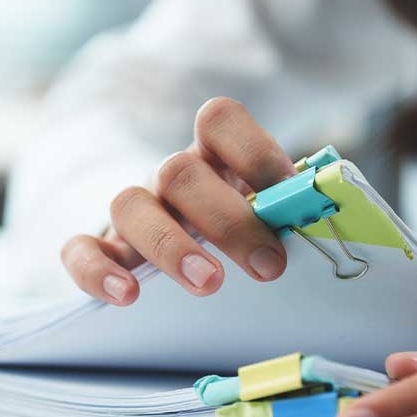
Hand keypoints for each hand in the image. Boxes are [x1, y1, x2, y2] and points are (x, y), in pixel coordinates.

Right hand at [60, 97, 297, 305]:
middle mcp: (169, 177)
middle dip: (227, 220)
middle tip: (269, 267)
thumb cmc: (245, 238)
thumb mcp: (271, 217)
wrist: (194, 262)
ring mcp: (131, 211)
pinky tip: (127, 296)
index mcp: (216, 157)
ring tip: (209, 283)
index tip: (290, 197)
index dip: (254, 152)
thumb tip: (338, 222)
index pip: (219, 120)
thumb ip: (294, 213)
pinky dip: (98, 270)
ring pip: (129, 204)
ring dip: (171, 245)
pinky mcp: (101, 249)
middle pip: (179, 172)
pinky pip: (78, 250)